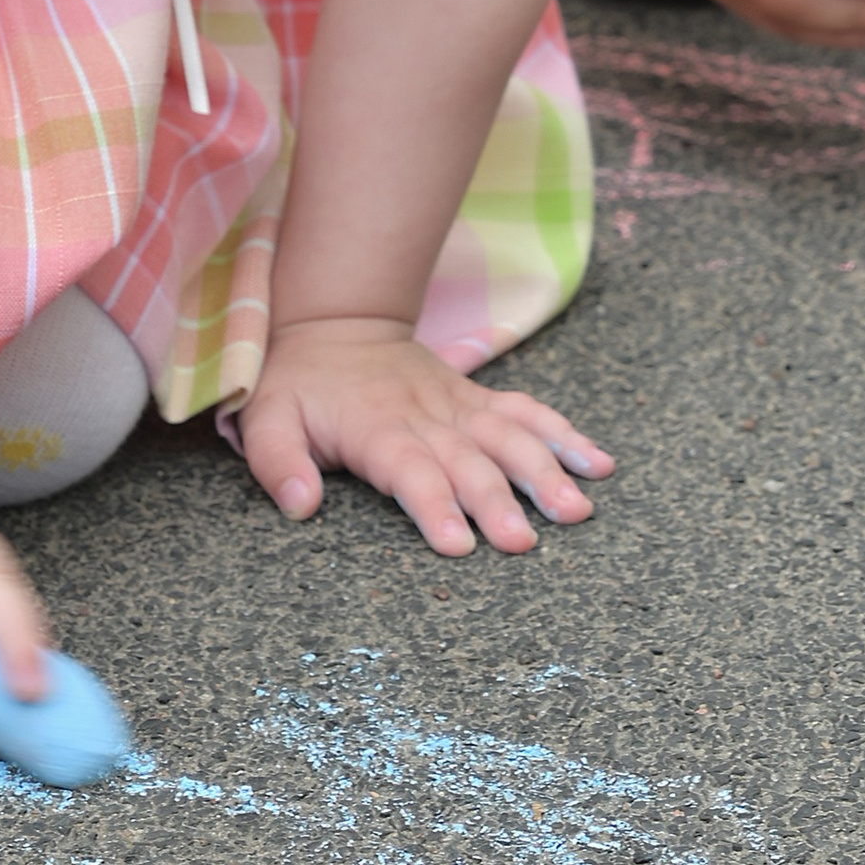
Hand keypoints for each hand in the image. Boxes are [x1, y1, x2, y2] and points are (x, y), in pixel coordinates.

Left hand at [239, 315, 611, 557]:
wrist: (338, 322)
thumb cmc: (299, 383)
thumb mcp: (266, 417)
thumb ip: (278, 463)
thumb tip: (300, 506)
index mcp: (376, 428)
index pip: (409, 471)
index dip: (434, 505)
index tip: (459, 542)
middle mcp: (425, 417)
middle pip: (468, 462)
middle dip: (498, 501)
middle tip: (526, 541)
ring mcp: (459, 406)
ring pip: (509, 436)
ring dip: (545, 471)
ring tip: (578, 508)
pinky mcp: (479, 399)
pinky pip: (527, 413)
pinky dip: (564, 434)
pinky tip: (598, 463)